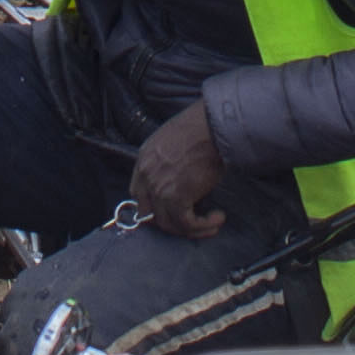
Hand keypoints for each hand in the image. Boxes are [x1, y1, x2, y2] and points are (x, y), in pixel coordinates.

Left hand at [127, 98, 230, 233]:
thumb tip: (181, 181)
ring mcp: (159, 188)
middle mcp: (147, 175)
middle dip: (169, 222)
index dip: (153, 207)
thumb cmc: (201, 127)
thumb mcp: (173, 141)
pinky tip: (216, 220)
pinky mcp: (177, 198)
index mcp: (144, 158)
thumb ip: (168, 162)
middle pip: (147, 213)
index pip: (138, 193)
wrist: (214, 124)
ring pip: (168, 224)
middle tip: (190, 224)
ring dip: (190, 229)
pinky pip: (187, 224)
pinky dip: (202, 228)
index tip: (170, 212)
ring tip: (211, 224)